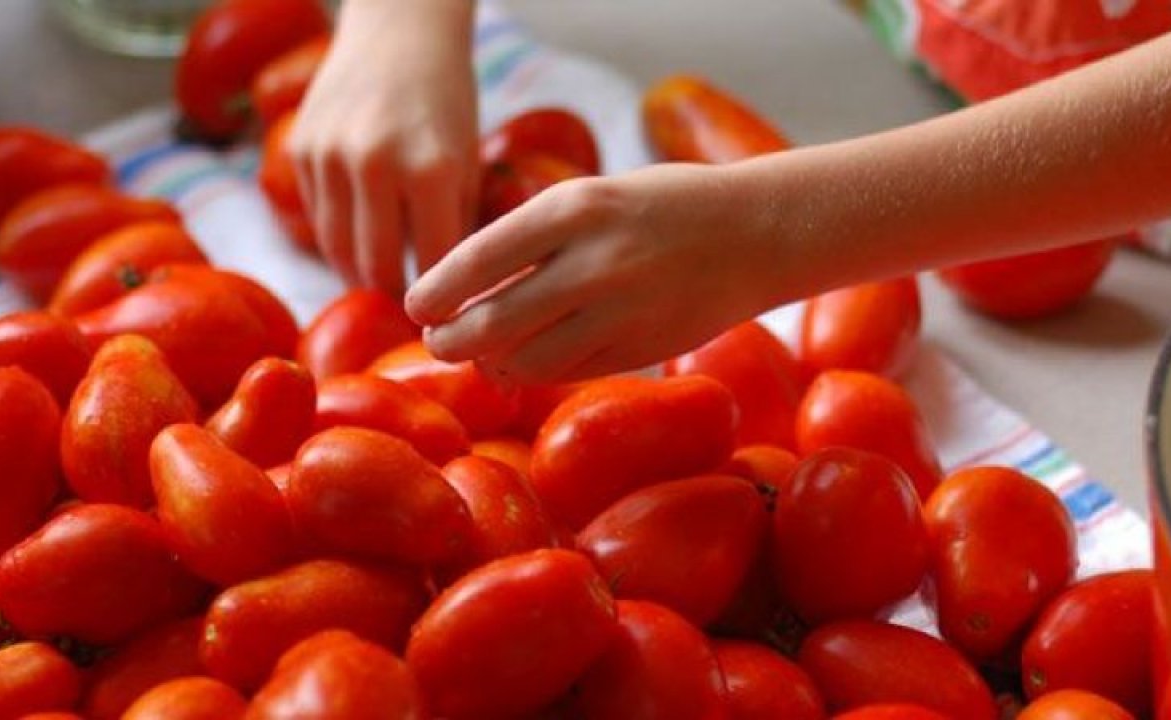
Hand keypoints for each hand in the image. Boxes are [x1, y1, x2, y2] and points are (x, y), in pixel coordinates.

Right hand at [289, 0, 477, 295]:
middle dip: (396, 298)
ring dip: (363, 274)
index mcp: (432, 170)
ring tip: (387, 284)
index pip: (435, 267)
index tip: (450, 322)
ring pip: (338, 252)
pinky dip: (339, 239)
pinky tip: (362, 241)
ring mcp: (330, 157)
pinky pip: (317, 220)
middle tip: (413, 313)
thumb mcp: (469, 160)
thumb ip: (458, 225)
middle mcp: (375, 165)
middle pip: (376, 271)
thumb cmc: (447, 99)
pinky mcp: (301, 151)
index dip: (443, 302)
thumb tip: (458, 296)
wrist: (398, 30)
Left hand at [405, 163, 790, 382]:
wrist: (756, 232)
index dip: (436, 292)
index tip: (415, 307)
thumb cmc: (661, 206)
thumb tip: (464, 293)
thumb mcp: (593, 197)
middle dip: (452, 340)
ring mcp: (621, 311)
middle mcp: (594, 260)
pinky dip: (539, 374)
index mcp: (574, 208)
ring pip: (529, 361)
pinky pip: (569, 373)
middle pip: (494, 321)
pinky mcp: (642, 348)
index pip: (477, 259)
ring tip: (483, 358)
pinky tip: (530, 364)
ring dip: (493, 366)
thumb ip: (533, 240)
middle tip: (437, 343)